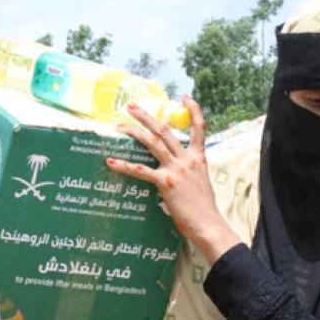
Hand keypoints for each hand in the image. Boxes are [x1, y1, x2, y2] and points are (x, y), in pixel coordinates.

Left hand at [110, 95, 239, 264]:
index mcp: (198, 158)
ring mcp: (176, 169)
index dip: (194, 109)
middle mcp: (187, 159)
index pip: (199, 127)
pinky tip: (111, 162)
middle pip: (165, 130)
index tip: (185, 97)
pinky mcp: (165, 182)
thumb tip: (177, 171)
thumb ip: (189, 172)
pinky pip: (141, 171)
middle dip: (146, 116)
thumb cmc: (203, 208)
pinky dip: (124, 165)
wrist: (207, 223)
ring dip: (135, 131)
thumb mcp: (201, 183)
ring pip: (153, 142)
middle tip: (130, 107)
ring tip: (120, 126)